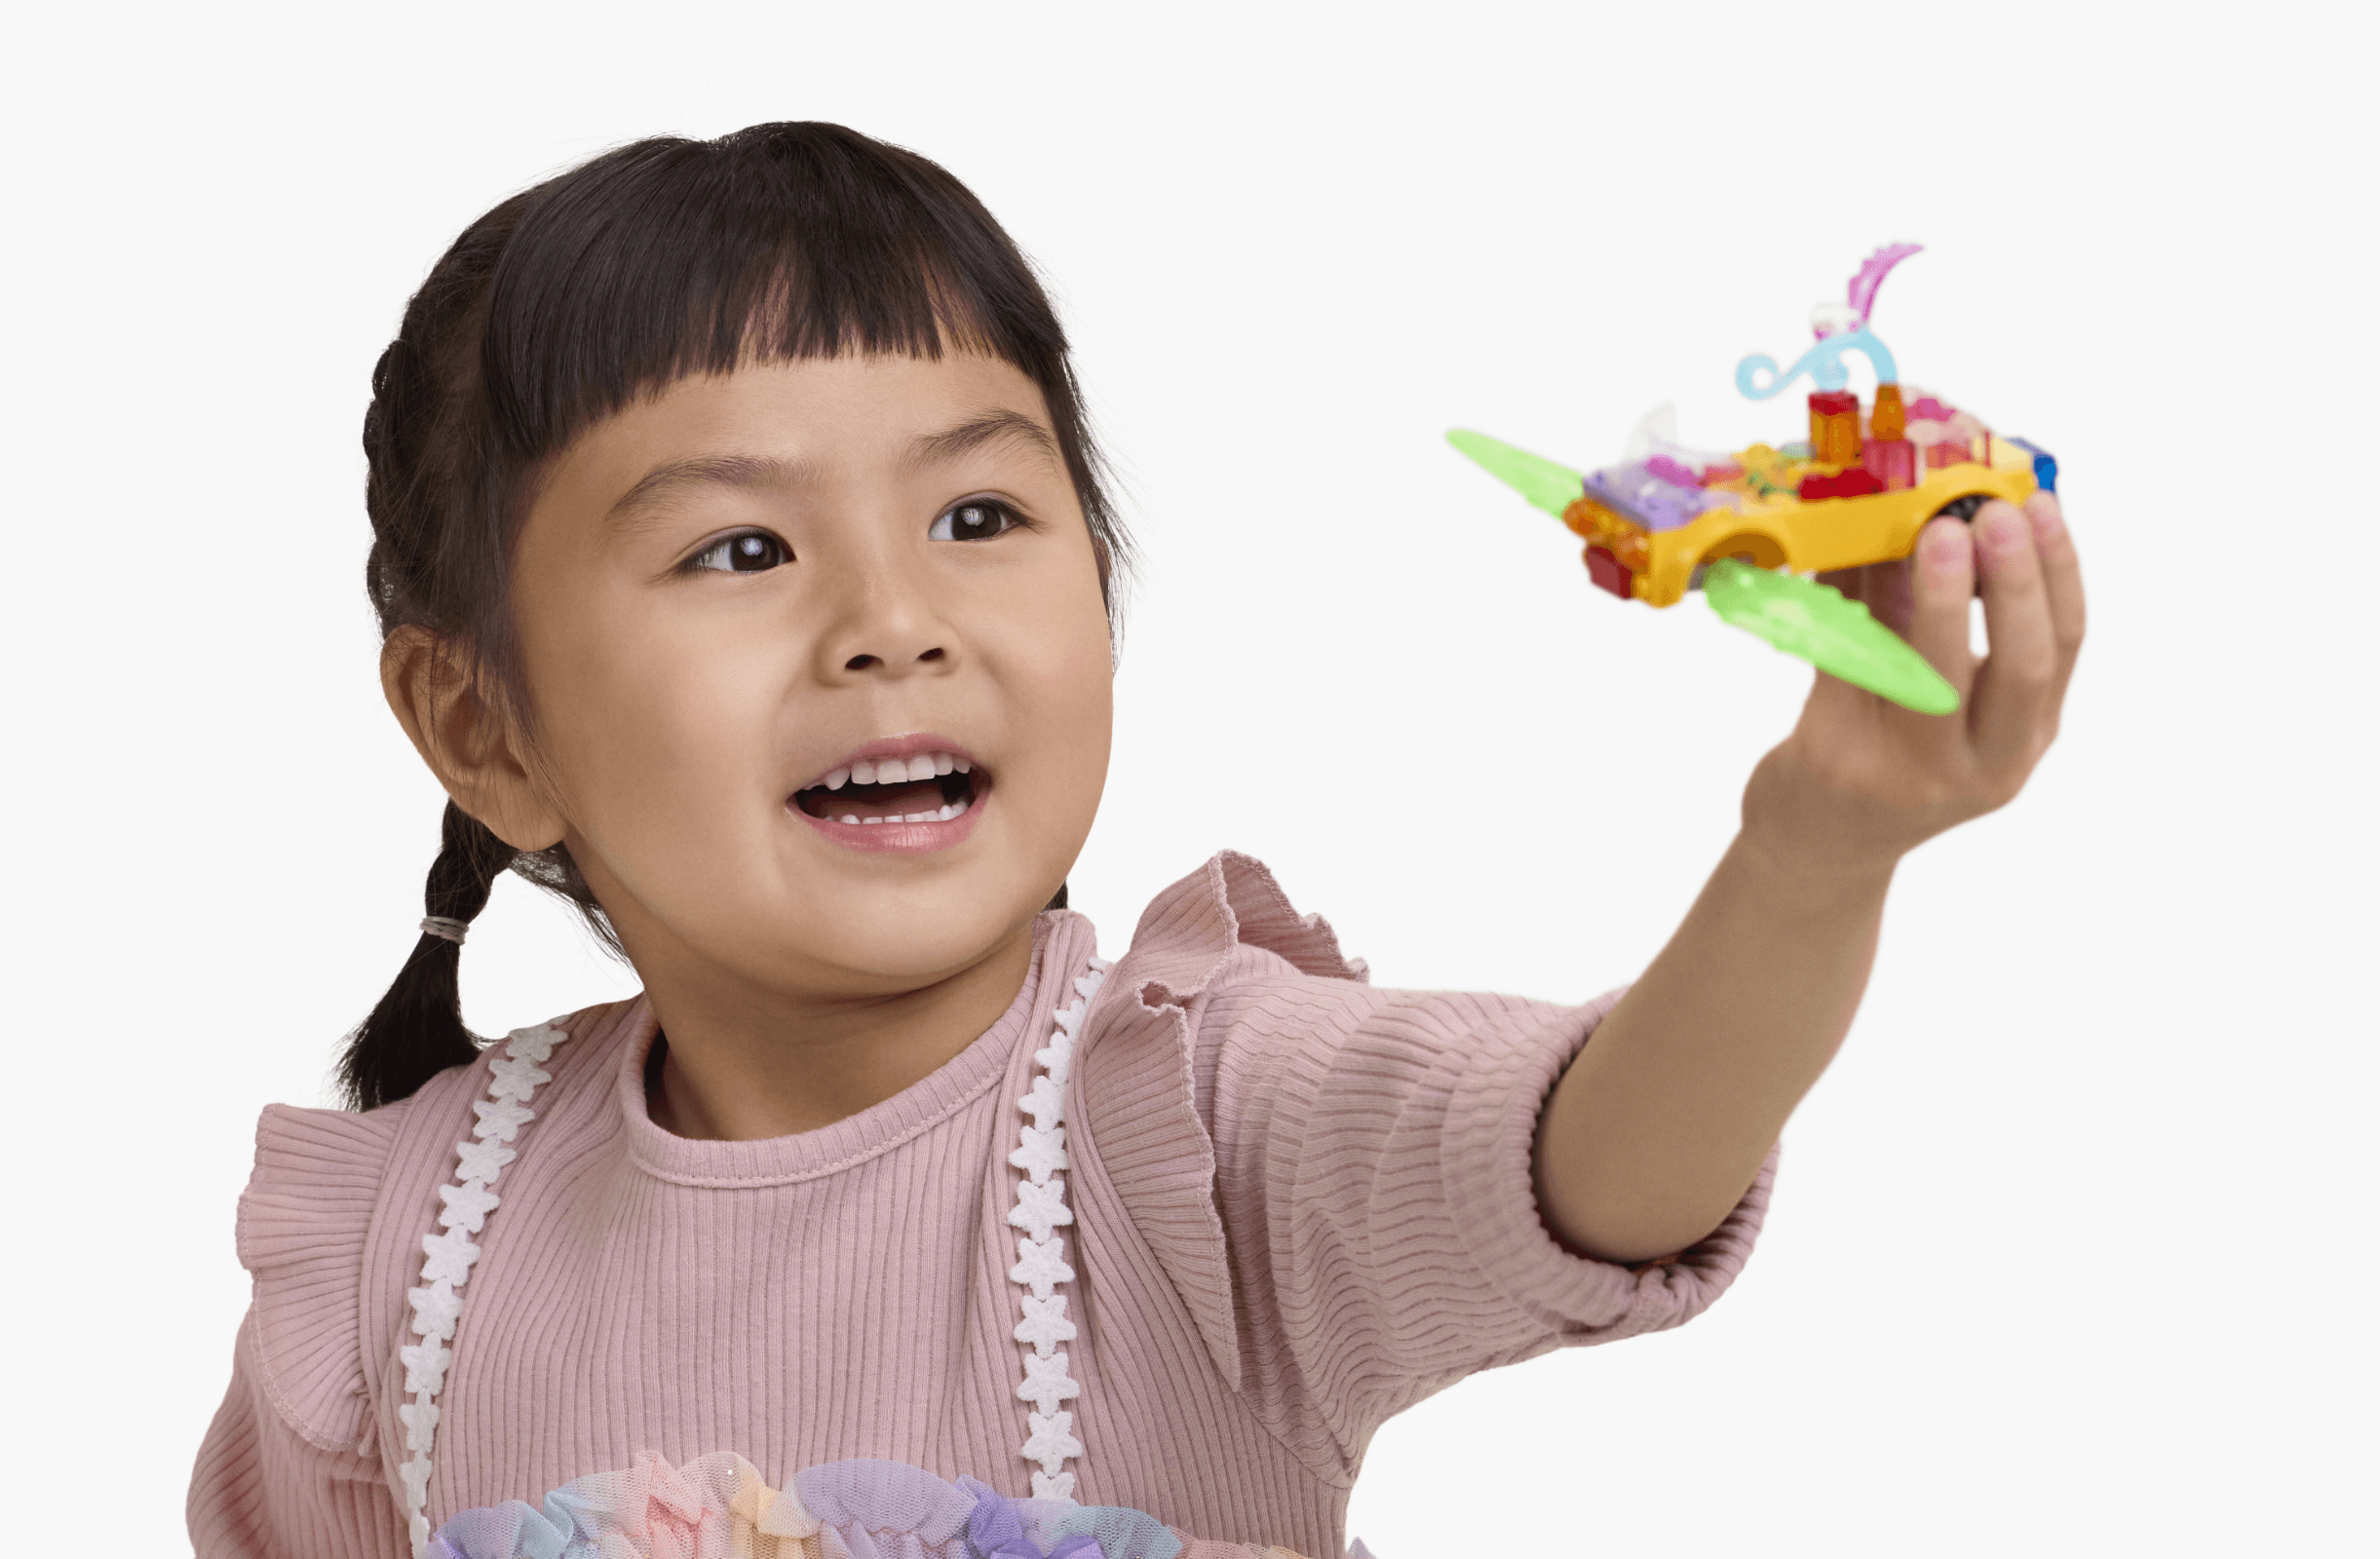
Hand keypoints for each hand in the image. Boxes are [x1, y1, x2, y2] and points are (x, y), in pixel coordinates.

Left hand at [1741, 492, 2084, 878]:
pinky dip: (1847, 607)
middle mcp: (1984, 765)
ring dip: (1936, 600)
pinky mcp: (1839, 762)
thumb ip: (1943, 615)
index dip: (2058, 572)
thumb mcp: (1941, 696)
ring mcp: (1913, 773)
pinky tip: (1843, 554)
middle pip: (2021, 669)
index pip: (2063, 647)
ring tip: (1933, 532)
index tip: (2042, 505)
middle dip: (2013, 586)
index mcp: (2024, 738)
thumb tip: (1939, 504)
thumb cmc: (1888, 748)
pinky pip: (1848, 669)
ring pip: (1935, 676)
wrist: (1819, 838)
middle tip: (1995, 515)